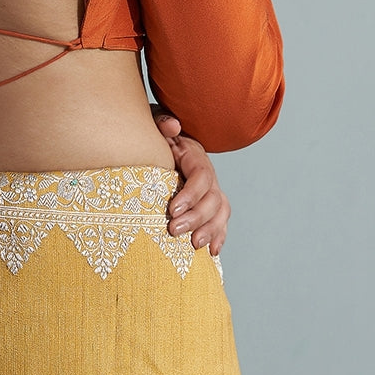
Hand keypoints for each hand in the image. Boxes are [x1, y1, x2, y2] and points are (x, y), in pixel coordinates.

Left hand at [151, 106, 230, 255]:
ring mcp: (210, 190)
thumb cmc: (153, 135)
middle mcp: (207, 174)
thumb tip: (173, 126)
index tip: (173, 209)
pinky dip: (219, 236)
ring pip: (220, 211)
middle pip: (212, 198)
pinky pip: (220, 221)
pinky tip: (212, 251)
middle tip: (173, 230)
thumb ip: (161, 122)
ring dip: (210, 230)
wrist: (157, 143)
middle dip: (196, 217)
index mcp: (194, 155)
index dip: (191, 194)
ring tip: (194, 245)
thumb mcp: (153, 124)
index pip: (202, 176)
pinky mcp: (207, 204)